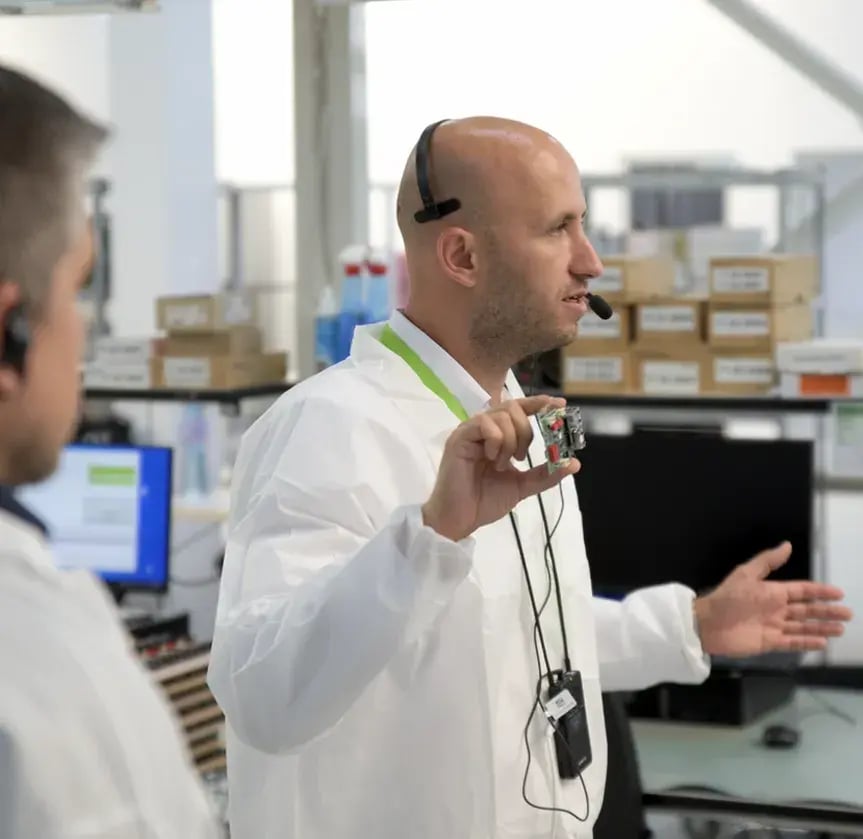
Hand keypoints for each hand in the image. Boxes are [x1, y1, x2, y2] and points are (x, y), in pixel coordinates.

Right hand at [422, 395, 579, 541]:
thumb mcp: (522, 486)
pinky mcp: (460, 438)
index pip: (519, 409)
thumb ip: (545, 474)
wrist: (461, 519)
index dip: (538, 403)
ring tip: (502, 465)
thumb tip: (573, 463)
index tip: (558, 404)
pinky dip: (496, 441)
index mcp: (496, 436)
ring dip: (510, 441)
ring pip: (501, 415)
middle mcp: (483, 429)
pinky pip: (484, 424)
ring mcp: (470, 431)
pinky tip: (492, 460)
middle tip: (522, 457)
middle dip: (526, 431)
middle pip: (513, 408)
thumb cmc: (484, 501)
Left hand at [694, 541, 852, 656]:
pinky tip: (822, 642)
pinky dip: (807, 642)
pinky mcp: (769, 642)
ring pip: (803, 627)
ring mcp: (773, 626)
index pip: (802, 591)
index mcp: (772, 592)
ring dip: (821, 628)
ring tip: (840, 629)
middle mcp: (776, 609)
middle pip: (807, 610)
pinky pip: (792, 642)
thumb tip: (787, 545)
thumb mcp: (746, 575)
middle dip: (827, 612)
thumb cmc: (727, 597)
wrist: (708, 623)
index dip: (820, 592)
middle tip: (848, 614)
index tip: (839, 593)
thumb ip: (767, 561)